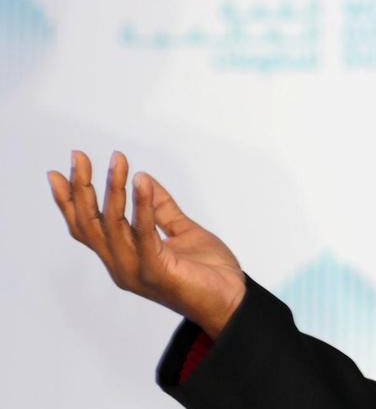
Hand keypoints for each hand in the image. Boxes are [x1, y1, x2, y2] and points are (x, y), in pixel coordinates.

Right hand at [48, 150, 246, 338]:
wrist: (233, 302)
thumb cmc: (209, 273)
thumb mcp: (183, 231)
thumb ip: (162, 209)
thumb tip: (144, 178)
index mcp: (124, 257)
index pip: (87, 227)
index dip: (70, 201)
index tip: (59, 172)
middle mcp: (122, 265)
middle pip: (90, 224)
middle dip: (81, 188)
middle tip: (78, 156)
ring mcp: (136, 270)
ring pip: (112, 225)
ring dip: (114, 189)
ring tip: (117, 160)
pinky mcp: (156, 271)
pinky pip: (144, 233)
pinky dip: (142, 205)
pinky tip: (141, 182)